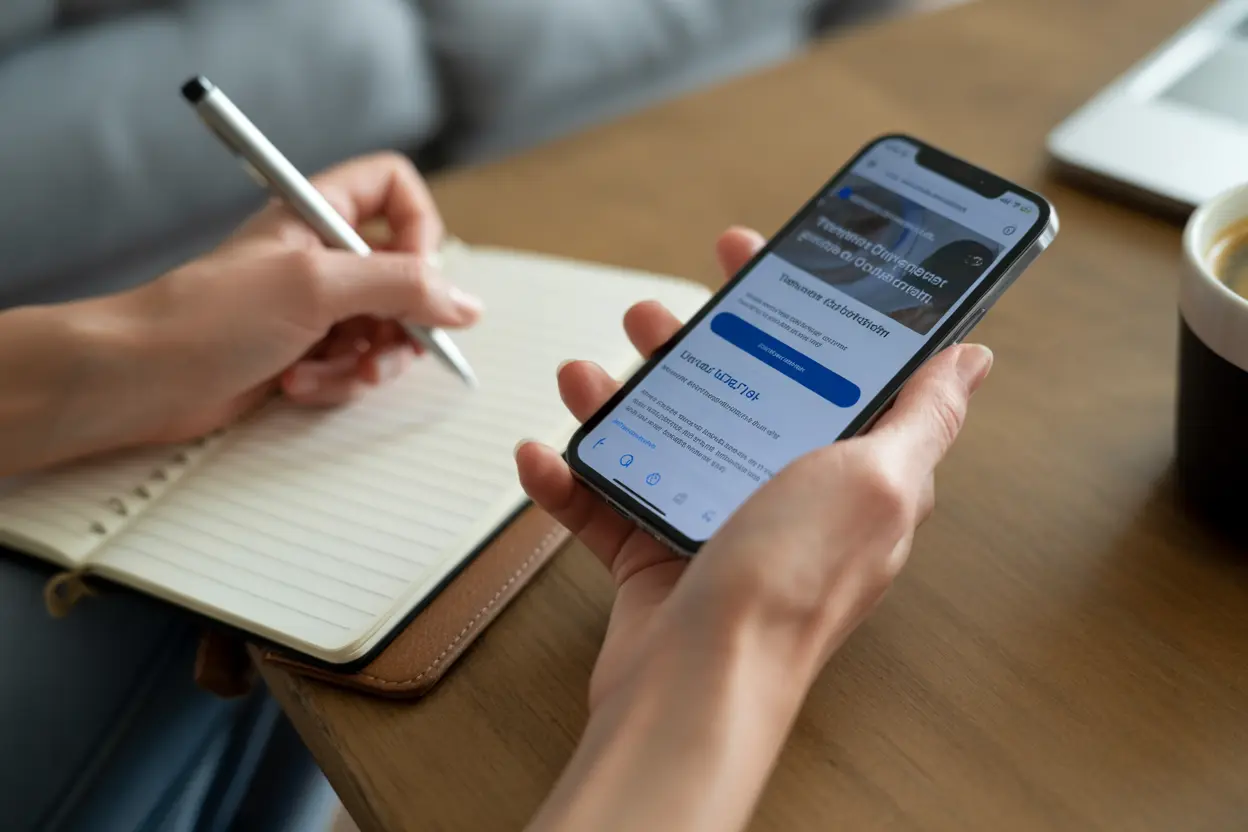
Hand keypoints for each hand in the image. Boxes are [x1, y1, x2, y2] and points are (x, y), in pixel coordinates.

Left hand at [100, 152, 481, 446]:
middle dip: (400, 321)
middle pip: (404, 275)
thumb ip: (402, 287)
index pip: (394, 190)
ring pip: (385, 330)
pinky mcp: (303, 352)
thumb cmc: (205, 318)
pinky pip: (353, 365)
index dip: (418, 229)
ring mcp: (313, 307)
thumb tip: (465, 303)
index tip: (415, 272)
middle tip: (380, 344)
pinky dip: (336, 382)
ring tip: (329, 372)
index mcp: (318, 215)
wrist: (142, 378)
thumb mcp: (316, 287)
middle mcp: (320, 256)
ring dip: (366, 361)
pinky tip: (298, 386)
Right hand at [516, 227, 993, 713]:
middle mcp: (782, 499)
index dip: (786, 309)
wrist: (699, 685)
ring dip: (617, 403)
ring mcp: (713, 528)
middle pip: (730, 397)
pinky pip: (605, 504)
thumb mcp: (875, 481)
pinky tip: (546, 454)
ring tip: (588, 378)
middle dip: (686, 349)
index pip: (821, 369)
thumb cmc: (790, 588)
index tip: (749, 263)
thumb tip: (971, 362)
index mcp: (845, 474)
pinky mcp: (655, 562)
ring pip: (660, 441)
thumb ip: (921, 416)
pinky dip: (570, 479)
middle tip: (655, 316)